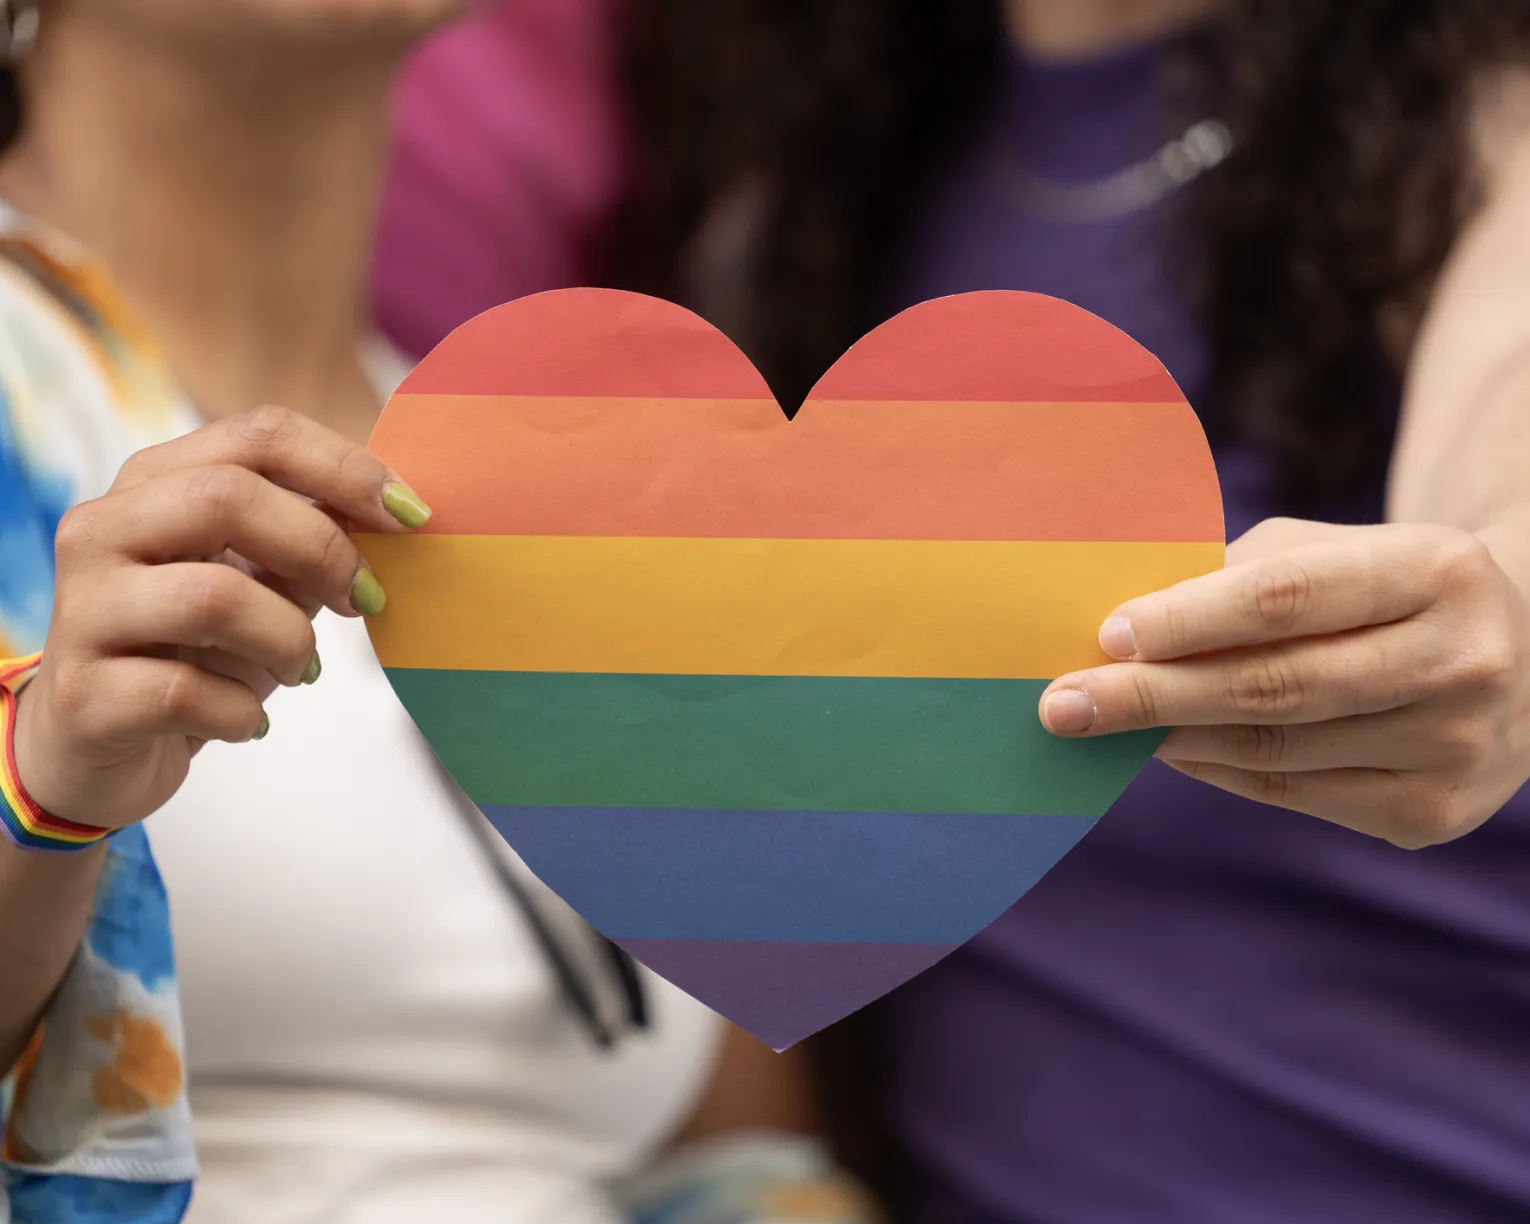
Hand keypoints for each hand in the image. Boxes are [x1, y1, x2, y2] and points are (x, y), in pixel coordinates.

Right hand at [12, 405, 429, 830]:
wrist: (96, 745)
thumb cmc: (194, 651)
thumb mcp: (261, 583)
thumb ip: (310, 541)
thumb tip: (397, 512)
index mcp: (154, 483)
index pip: (259, 435)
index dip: (347, 468)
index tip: (411, 516)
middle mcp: (103, 530)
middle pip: (227, 498)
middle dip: (322, 550)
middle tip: (364, 602)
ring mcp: (83, 611)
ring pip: (214, 598)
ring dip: (288, 640)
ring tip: (300, 668)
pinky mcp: (83, 696)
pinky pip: (188, 693)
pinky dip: (244, 713)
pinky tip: (249, 721)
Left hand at [1039, 518, 1529, 847]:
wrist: (1525, 657)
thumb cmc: (1386, 588)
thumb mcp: (1336, 552)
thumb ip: (1240, 577)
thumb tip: (1120, 630)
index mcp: (1436, 573)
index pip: (1288, 598)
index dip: (1188, 619)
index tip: (1106, 634)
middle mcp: (1461, 663)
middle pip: (1274, 687)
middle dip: (1152, 696)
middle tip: (1062, 703)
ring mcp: (1454, 750)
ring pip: (1275, 750)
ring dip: (1171, 738)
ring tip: (1099, 725)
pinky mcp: (1430, 816)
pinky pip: (1291, 794)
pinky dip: (1216, 770)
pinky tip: (1168, 750)